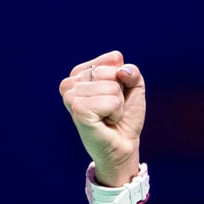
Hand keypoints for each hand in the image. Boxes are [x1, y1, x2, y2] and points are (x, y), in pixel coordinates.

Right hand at [59, 50, 145, 184]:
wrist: (123, 144)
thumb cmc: (124, 116)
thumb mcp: (133, 87)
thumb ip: (132, 71)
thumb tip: (122, 71)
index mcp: (79, 73)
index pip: (114, 58)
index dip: (124, 79)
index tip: (114, 96)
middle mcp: (70, 83)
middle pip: (111, 72)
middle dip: (120, 92)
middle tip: (111, 109)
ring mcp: (71, 96)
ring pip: (112, 86)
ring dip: (118, 105)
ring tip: (108, 116)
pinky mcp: (78, 110)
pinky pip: (111, 101)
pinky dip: (116, 113)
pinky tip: (106, 122)